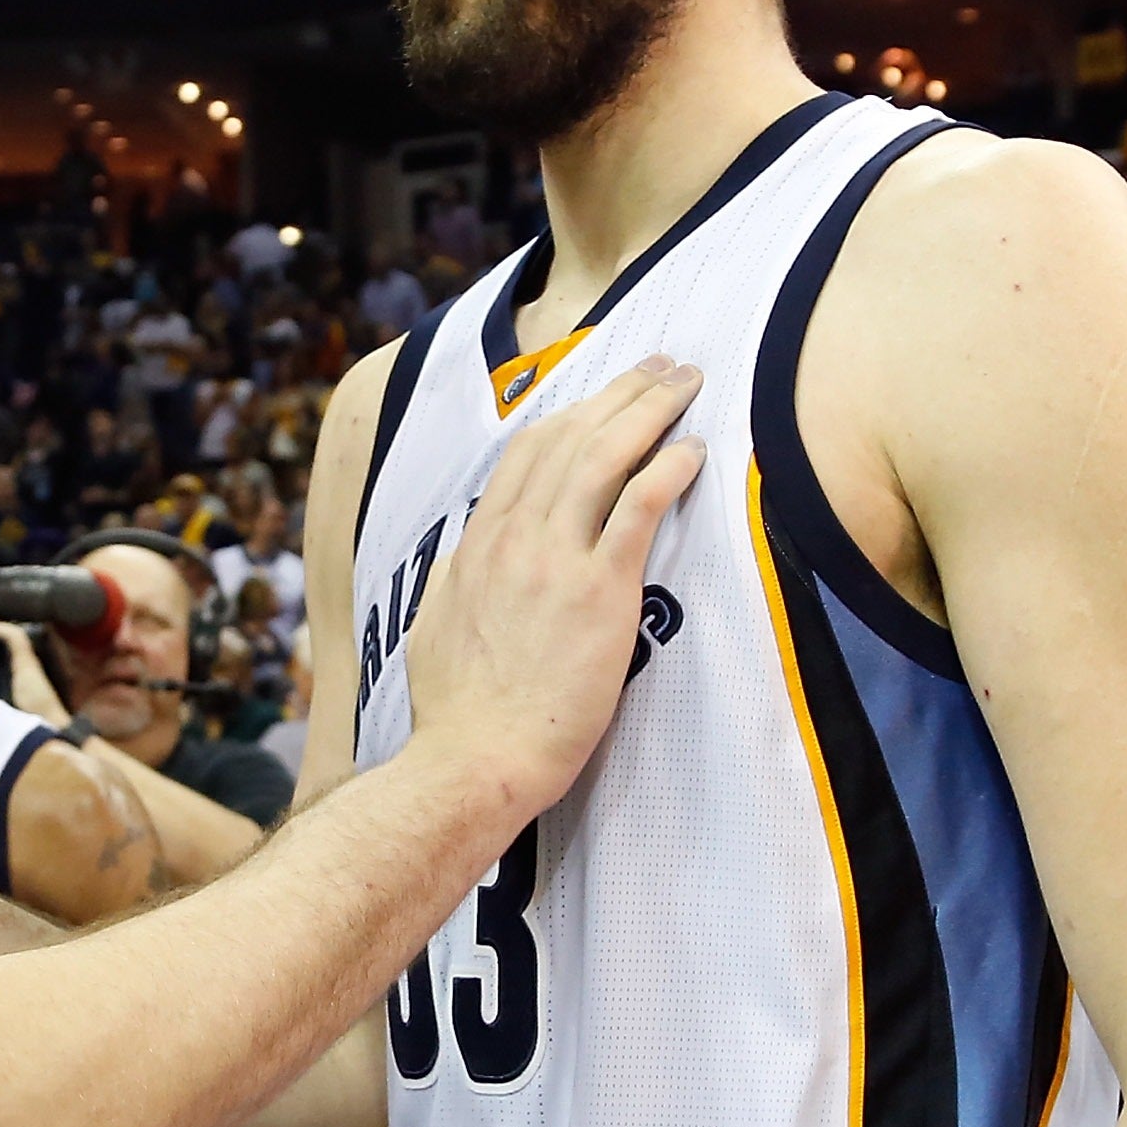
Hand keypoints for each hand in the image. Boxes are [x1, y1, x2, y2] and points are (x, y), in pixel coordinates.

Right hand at [402, 360, 703, 816]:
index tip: (606, 394)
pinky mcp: (597, 592)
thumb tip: (461, 561)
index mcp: (477, 546)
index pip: (527, 454)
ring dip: (649, 411)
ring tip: (688, 385)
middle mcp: (513, 539)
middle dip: (622, 392)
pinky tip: (692, 450)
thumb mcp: (434, 629)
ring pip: (603, 458)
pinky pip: (636, 509)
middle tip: (665, 367)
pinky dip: (666, 470)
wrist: (476, 758)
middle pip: (571, 439)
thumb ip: (452, 583)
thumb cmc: (458, 713)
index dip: (574, 413)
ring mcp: (553, 561)